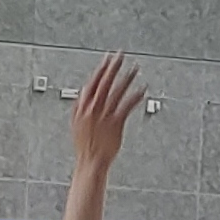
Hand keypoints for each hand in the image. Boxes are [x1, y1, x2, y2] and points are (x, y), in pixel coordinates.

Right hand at [69, 52, 143, 180]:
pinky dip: (135, 96)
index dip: (100, 70)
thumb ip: (83, 110)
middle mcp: (92, 109)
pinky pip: (126, 105)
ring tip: (134, 69)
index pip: (91, 83)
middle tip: (120, 56)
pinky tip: (142, 89)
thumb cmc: (86, 148)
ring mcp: (104, 115)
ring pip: (116, 91)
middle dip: (112, 67)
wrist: (90, 163)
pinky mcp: (115, 123)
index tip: (107, 61)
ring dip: (126, 78)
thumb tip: (86, 99)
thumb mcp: (78, 125)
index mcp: (81, 108)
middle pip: (103, 82)